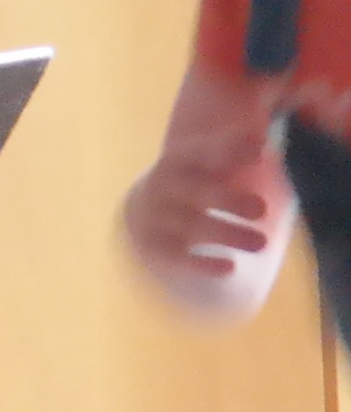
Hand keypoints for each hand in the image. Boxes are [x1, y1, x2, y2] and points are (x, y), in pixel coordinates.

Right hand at [125, 134, 290, 311]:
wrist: (143, 214)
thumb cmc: (190, 188)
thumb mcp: (205, 167)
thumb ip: (232, 156)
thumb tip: (268, 143)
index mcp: (179, 161)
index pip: (201, 151)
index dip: (229, 148)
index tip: (260, 148)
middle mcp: (162, 187)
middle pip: (195, 191)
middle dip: (227, 199)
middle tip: (261, 210)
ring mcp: (152, 218)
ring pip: (190, 225)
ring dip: (225, 233)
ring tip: (261, 244)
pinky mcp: (151, 247)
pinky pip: (174, 256)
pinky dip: (200, 263)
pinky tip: (228, 267)